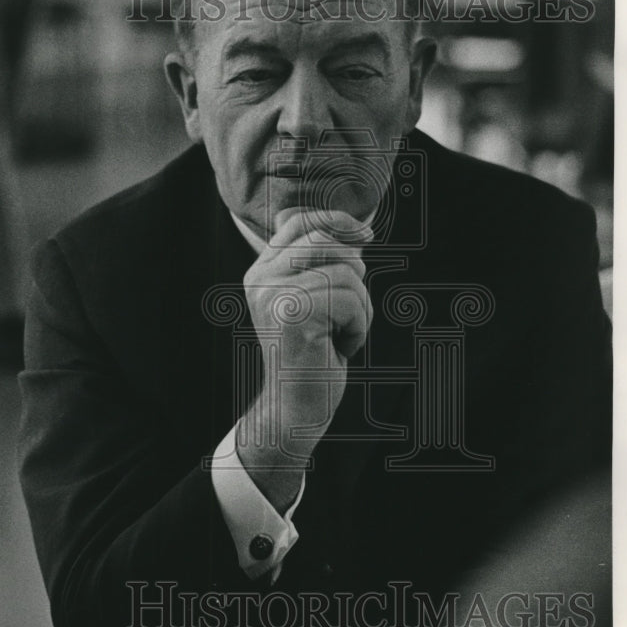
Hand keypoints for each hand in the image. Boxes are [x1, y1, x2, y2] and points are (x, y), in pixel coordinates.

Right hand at [238, 208, 372, 509]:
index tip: (367, 235)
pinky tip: (340, 347)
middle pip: (324, 240)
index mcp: (261, 271)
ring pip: (344, 273)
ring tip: (341, 334)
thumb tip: (353, 228)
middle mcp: (259, 278)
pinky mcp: (290, 316)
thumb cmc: (314, 353)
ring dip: (359, 307)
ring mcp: (272, 295)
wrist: (296, 407)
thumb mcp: (314, 300)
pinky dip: (358, 326)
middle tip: (349, 309)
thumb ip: (320, 264)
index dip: (336, 219)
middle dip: (354, 272)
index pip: (298, 221)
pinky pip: (348, 300)